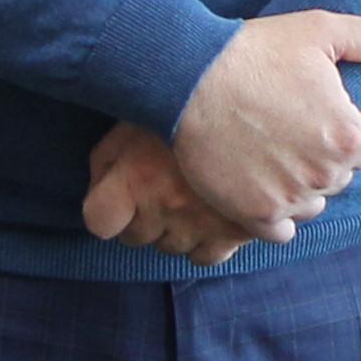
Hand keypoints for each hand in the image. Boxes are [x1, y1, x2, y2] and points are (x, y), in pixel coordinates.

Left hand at [82, 121, 257, 266]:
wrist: (260, 105)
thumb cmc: (190, 103)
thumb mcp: (136, 119)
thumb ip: (108, 159)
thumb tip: (100, 188)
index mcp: (137, 175)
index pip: (99, 220)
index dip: (106, 209)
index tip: (119, 197)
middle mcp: (165, 205)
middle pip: (135, 236)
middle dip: (142, 216)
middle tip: (160, 185)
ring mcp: (201, 223)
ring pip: (170, 247)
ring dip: (173, 228)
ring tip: (188, 195)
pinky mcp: (235, 233)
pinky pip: (206, 257)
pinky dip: (205, 242)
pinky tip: (210, 216)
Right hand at [170, 9, 360, 235]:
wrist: (189, 76)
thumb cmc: (256, 51)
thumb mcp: (322, 31)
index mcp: (349, 138)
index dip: (344, 129)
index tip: (315, 113)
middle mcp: (325, 175)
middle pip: (339, 177)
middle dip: (320, 156)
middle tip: (286, 126)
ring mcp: (289, 199)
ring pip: (311, 204)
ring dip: (299, 186)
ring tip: (269, 151)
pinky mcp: (255, 214)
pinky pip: (282, 231)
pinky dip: (275, 213)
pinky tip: (258, 183)